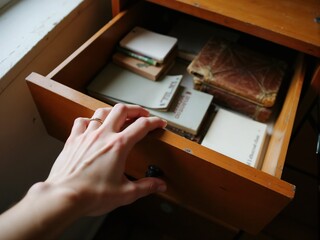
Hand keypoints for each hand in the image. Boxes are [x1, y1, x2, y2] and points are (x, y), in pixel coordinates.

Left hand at [46, 104, 166, 216]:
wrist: (64, 197)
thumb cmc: (92, 195)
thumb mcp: (125, 193)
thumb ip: (146, 187)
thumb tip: (159, 185)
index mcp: (119, 146)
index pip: (142, 126)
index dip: (154, 122)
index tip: (159, 123)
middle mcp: (103, 136)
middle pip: (122, 110)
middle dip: (135, 109)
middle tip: (141, 114)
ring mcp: (87, 135)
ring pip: (102, 112)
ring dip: (114, 111)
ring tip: (119, 115)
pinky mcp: (73, 140)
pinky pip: (82, 121)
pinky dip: (90, 120)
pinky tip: (92, 125)